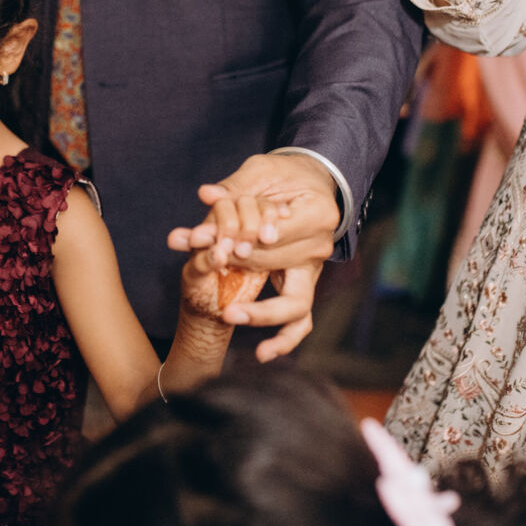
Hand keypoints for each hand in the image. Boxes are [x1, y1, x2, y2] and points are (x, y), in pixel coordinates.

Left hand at [167, 152, 340, 361]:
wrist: (310, 183)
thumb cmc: (286, 174)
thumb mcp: (260, 171)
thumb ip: (234, 188)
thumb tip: (205, 196)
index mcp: (317, 215)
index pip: (275, 235)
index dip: (245, 241)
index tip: (219, 247)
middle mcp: (320, 247)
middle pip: (277, 266)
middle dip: (237, 268)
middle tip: (209, 267)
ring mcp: (314, 271)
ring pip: (294, 304)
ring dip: (261, 313)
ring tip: (230, 316)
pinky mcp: (304, 286)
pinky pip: (300, 321)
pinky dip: (284, 340)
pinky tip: (262, 353)